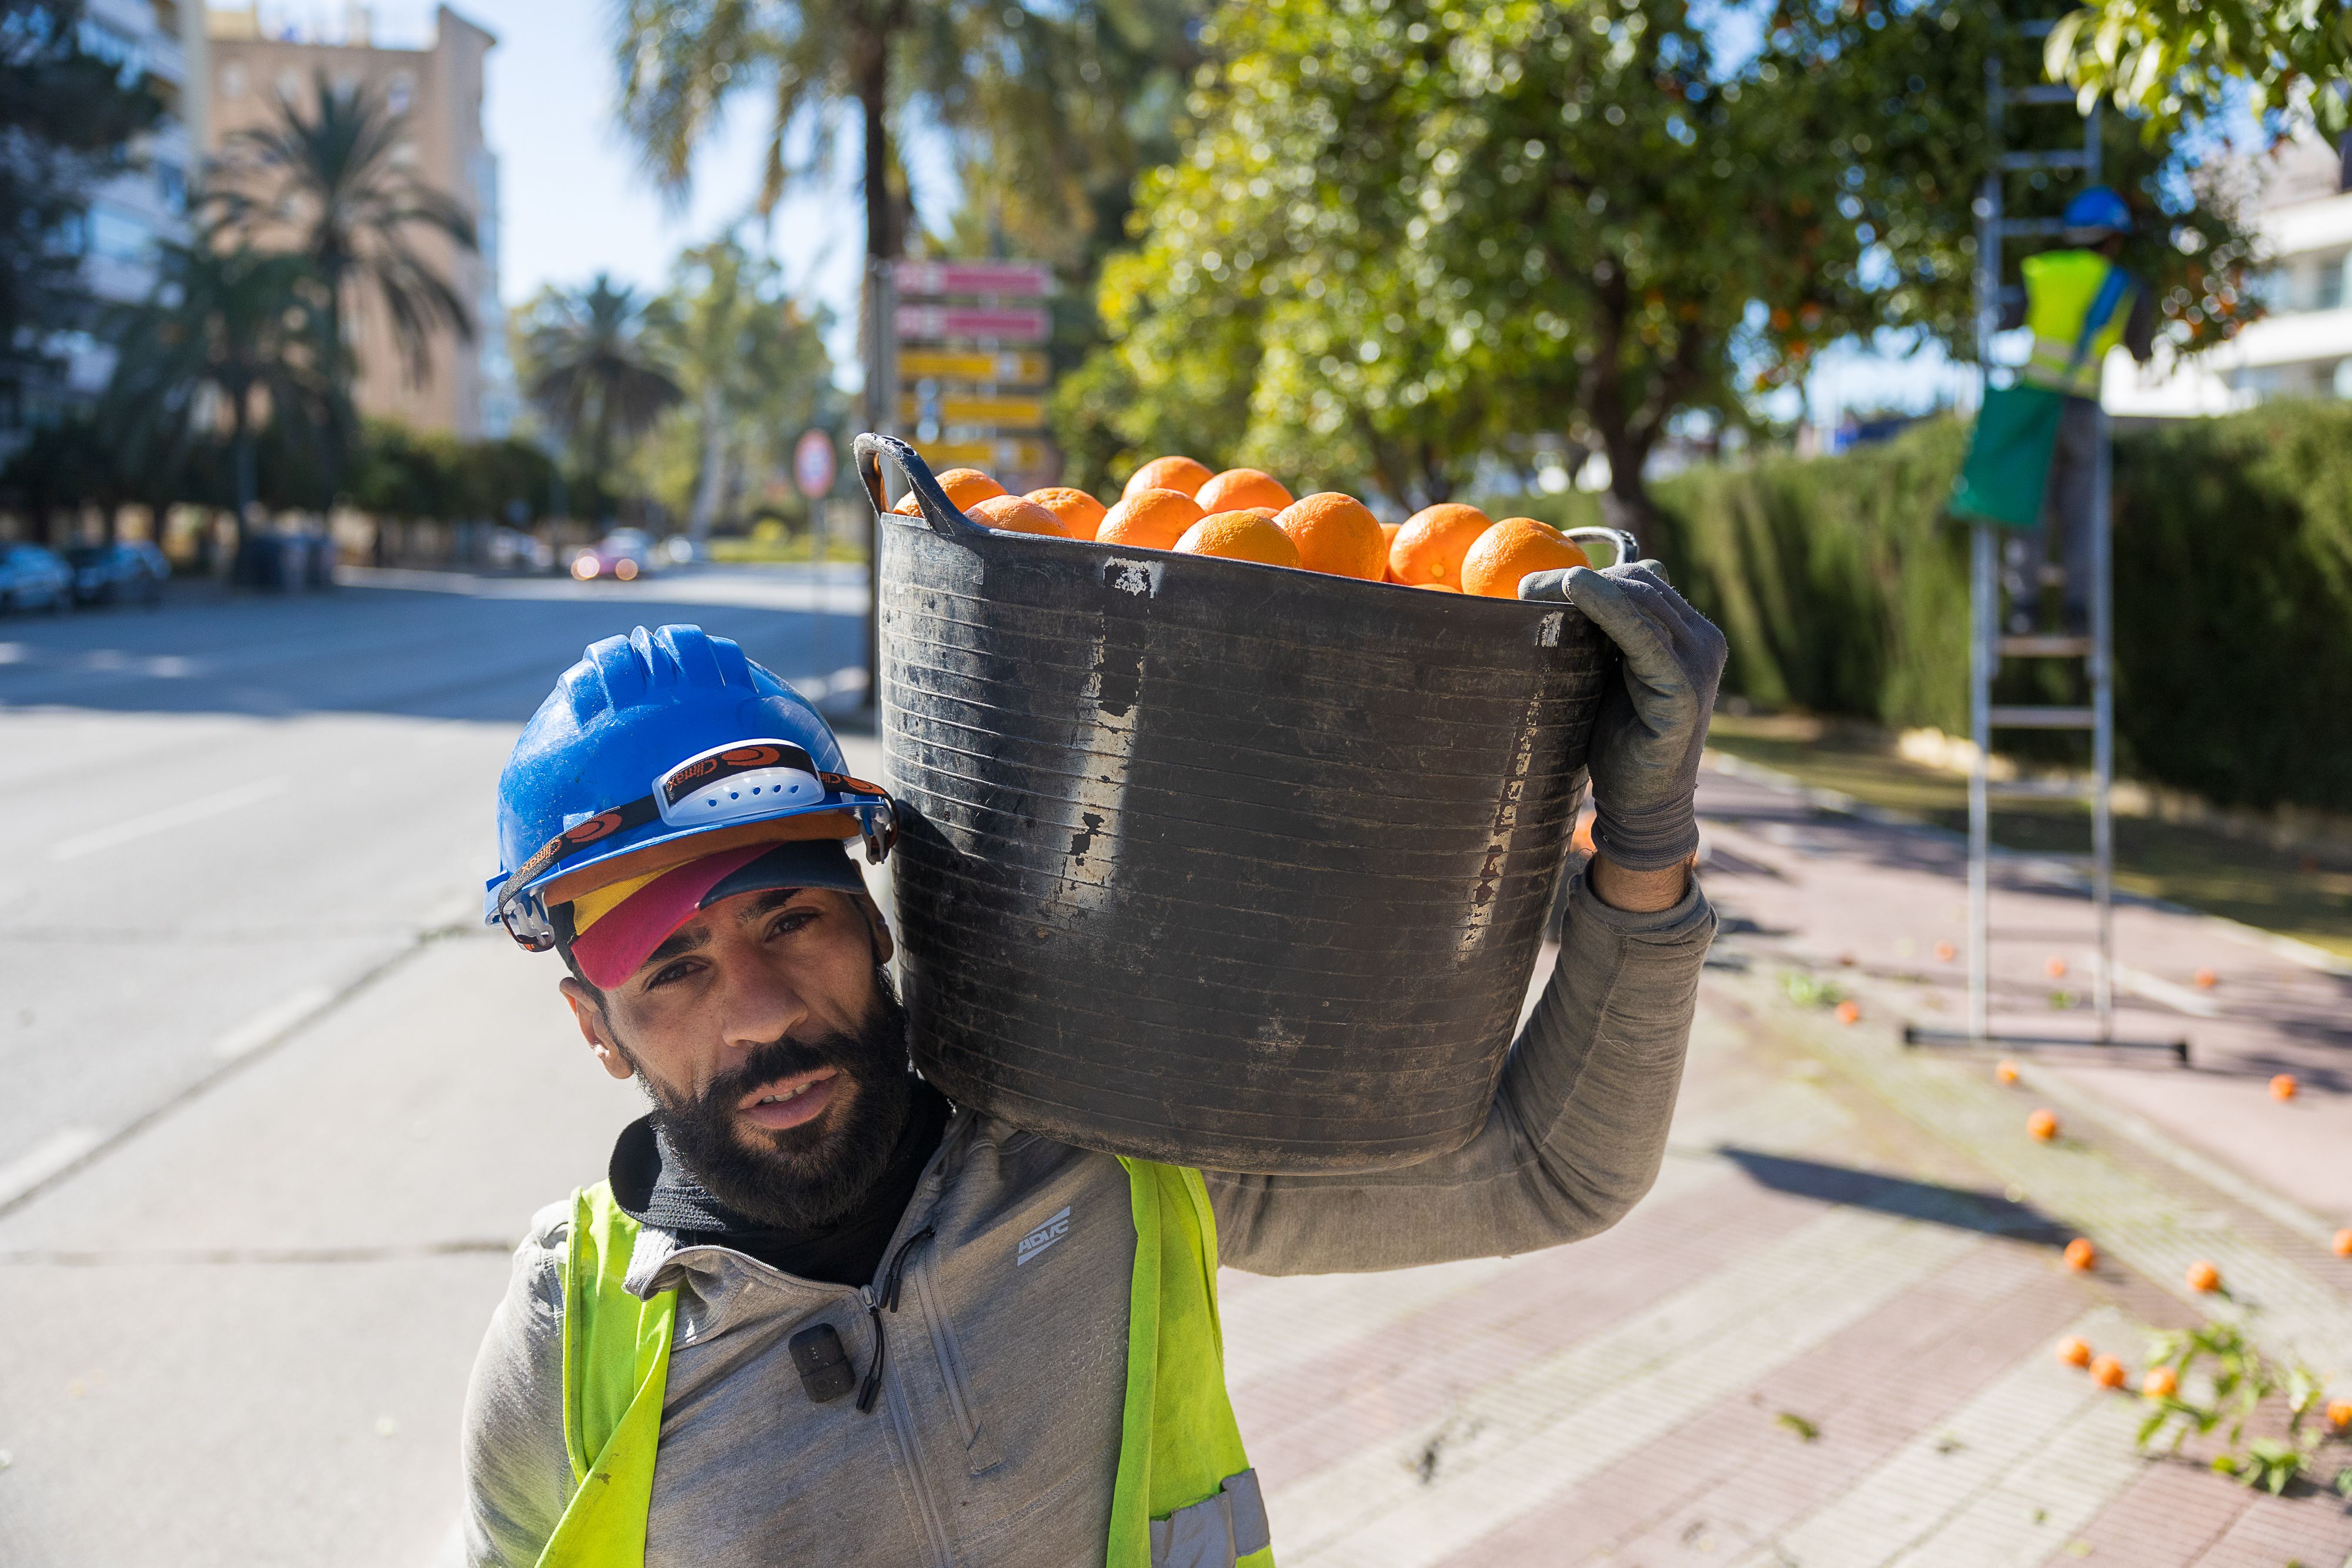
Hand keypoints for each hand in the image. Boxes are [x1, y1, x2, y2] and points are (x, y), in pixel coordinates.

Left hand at [1520, 559, 1726, 874]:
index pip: (1642, 580)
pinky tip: (1575, 590)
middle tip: (1524, 587)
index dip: (1592, 573)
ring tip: (1531, 591)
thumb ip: (1604, 636)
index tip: (1536, 583)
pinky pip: (1642, 636)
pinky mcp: (1684, 689)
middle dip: (1581, 578)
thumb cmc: (1619, 740)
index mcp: (1690, 633)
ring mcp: (1699, 662)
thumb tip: (1550, 589)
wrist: (1643, 803)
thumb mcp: (1611, 675)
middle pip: (1639, 583)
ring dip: (1583, 589)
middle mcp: (1703, 640)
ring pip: (1639, 600)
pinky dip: (1608, 608)